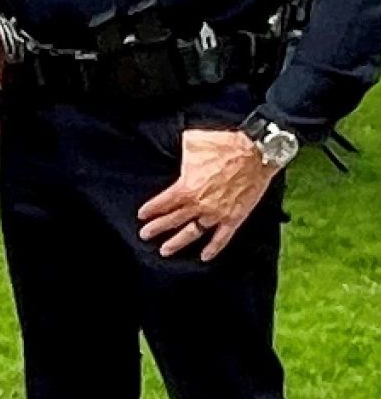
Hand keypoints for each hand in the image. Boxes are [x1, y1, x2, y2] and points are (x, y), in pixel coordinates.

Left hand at [137, 128, 276, 260]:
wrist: (256, 152)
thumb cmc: (224, 145)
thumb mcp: (192, 143)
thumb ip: (180, 151)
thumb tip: (174, 147)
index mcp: (186, 187)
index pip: (162, 203)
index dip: (151, 210)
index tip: (143, 216)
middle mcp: (199, 204)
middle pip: (172, 220)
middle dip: (156, 229)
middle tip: (145, 235)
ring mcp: (217, 213)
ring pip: (193, 233)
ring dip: (177, 242)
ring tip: (165, 250)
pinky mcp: (235, 217)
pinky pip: (222, 238)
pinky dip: (213, 248)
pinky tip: (204, 256)